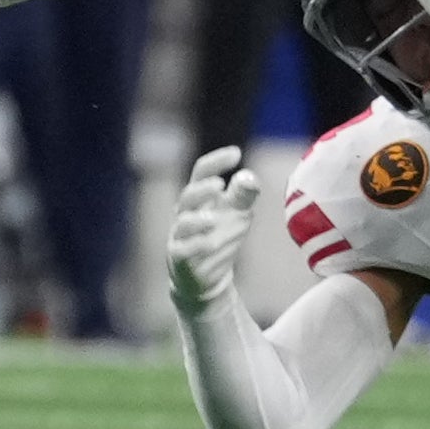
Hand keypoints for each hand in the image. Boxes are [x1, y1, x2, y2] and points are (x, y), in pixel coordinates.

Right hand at [169, 145, 260, 311]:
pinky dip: (197, 245)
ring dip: (200, 220)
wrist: (202, 276)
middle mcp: (185, 213)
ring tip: (214, 219)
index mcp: (198, 197)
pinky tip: (211, 244)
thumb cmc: (218, 236)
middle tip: (220, 185)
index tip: (236, 153)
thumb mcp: (234, 214)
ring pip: (184, 223)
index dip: (216, 161)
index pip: (201, 172)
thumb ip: (243, 196)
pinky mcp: (179, 257)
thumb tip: (250, 177)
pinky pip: (183, 249)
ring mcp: (179, 235)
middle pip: (188, 195)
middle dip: (202, 189)